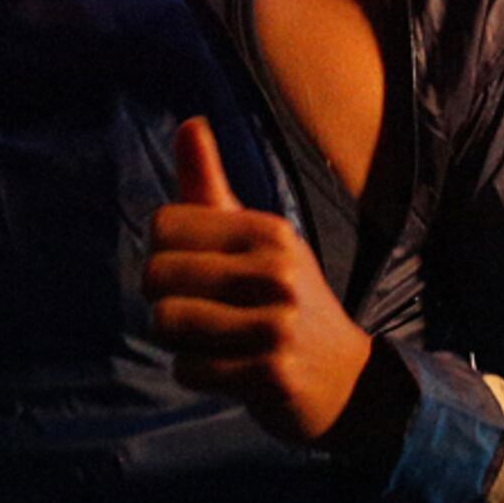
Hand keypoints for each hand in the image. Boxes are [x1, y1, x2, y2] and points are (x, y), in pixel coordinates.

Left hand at [143, 116, 372, 445]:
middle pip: (156, 274)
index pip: (164, 224)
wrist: (347, 380)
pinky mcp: (270, 373)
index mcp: (268, 230)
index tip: (196, 271)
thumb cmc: (286, 301)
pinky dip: (197, 373)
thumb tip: (189, 122)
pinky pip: (188, 369)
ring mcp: (276, 324)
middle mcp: (275, 271)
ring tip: (213, 340)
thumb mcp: (259, 239)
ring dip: (177, 340)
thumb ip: (212, 186)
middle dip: (164, 299)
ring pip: (167, 322)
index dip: (164, 252)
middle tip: (200, 313)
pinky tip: (229, 370)